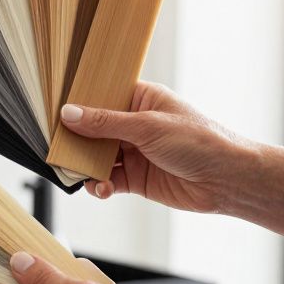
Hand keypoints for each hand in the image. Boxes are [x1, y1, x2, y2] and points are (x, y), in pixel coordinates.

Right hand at [61, 81, 254, 213]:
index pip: (100, 96)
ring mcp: (134, 151)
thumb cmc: (200, 141)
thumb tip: (69, 114)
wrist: (228, 180)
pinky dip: (99, 185)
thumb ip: (105, 123)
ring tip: (79, 172)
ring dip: (86, 165)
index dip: (78, 103)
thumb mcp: (148, 127)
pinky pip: (107, 180)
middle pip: (93, 128)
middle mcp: (134, 124)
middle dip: (76, 139)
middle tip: (58, 147)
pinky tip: (101, 188)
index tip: (54, 111)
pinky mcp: (136, 178)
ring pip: (96, 156)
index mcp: (140, 99)